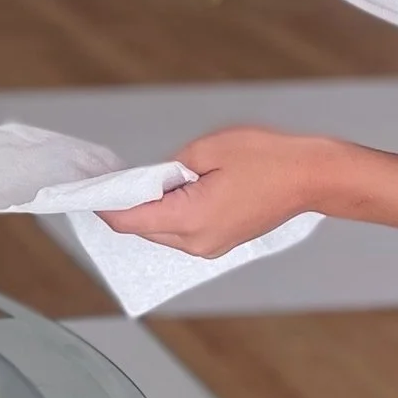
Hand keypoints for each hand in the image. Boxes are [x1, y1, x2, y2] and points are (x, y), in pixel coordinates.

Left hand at [97, 129, 340, 257]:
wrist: (311, 177)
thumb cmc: (268, 160)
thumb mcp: (206, 150)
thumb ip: (168, 169)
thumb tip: (147, 181)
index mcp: (190, 220)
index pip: (129, 220)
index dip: (103, 205)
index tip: (86, 189)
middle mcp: (196, 242)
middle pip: (142, 228)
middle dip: (124, 204)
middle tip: (111, 176)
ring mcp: (209, 247)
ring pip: (160, 231)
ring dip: (149, 208)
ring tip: (147, 178)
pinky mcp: (220, 242)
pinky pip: (181, 231)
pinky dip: (169, 213)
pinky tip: (171, 188)